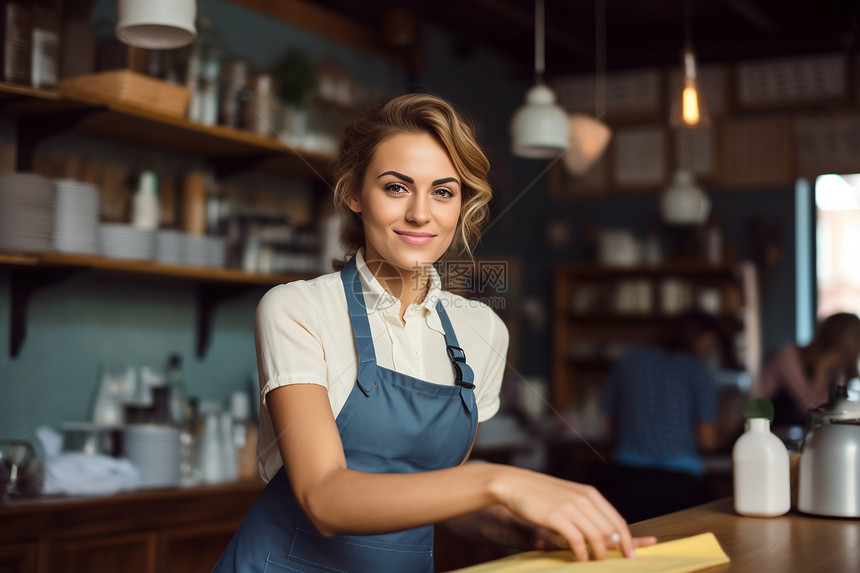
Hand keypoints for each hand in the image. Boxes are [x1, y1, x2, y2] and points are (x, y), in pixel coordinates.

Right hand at [491, 466, 655, 560]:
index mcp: (590, 494)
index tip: (631, 553)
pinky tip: (581, 560)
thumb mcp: (569, 496)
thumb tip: (604, 531)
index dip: (627, 539)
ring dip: (600, 554)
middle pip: (610, 530)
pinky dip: (582, 554)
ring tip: (598, 564)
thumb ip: (586, 510)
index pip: (617, 520)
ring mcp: (571, 507)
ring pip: (597, 536)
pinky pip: (577, 540)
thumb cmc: (542, 494)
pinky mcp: (557, 516)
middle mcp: (584, 499)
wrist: (516, 484)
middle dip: (616, 549)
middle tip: (617, 563)